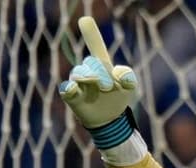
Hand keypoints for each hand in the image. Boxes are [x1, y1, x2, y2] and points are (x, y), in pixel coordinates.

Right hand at [59, 17, 137, 147]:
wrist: (110, 120)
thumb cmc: (118, 99)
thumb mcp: (129, 87)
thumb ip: (127, 76)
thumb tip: (117, 73)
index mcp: (102, 66)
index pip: (97, 49)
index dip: (91, 34)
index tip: (85, 20)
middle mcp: (89, 72)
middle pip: (91, 62)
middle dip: (102, 71)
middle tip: (110, 86)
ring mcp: (79, 83)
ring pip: (79, 72)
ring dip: (90, 78)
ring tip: (102, 89)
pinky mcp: (72, 96)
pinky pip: (66, 88)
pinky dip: (70, 88)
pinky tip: (74, 89)